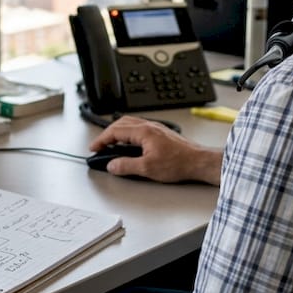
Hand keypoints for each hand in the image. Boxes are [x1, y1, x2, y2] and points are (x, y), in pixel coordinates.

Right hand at [89, 116, 221, 184]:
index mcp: (143, 131)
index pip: (115, 131)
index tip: (94, 148)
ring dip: (117, 133)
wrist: (198, 162)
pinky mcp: (161, 134)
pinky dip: (128, 134)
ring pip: (130, 124)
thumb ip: (126, 166)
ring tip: (111, 145)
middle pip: (121, 124)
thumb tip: (112, 165)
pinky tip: (129, 144)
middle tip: (100, 146)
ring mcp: (155, 128)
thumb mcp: (147, 168)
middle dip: (107, 134)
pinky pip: (138, 128)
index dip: (101, 140)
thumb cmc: (179, 163)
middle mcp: (149, 126)